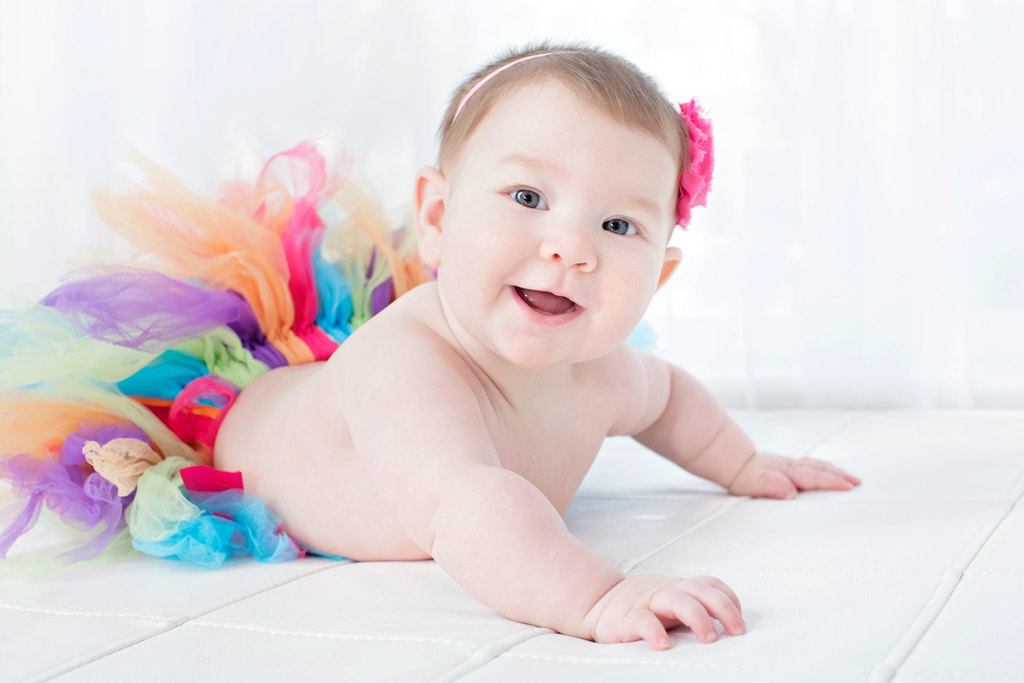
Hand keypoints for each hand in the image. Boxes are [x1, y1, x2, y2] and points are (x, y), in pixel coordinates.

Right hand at [582, 574, 746, 649]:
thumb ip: (693, 605)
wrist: (598, 603)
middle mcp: (667, 591)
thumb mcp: (670, 600)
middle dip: (724, 609)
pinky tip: (663, 645)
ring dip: (698, 618)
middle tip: (737, 631)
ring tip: (708, 638)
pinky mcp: (628, 617)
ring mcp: (648, 602)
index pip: (710, 584)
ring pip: (677, 601)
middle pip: (701, 590)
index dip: (729, 599)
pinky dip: (654, 632)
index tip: (740, 621)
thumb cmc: (641, 607)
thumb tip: (729, 625)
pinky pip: (643, 621)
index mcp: (679, 588)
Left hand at [726, 452, 860, 498]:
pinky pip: (810, 465)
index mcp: (786, 472)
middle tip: (857, 483)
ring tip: (848, 477)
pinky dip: (822, 468)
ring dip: (833, 471)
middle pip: (820, 470)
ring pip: (816, 465)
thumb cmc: (742, 476)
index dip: (833, 483)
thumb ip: (772, 487)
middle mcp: (790, 466)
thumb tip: (790, 491)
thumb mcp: (754, 484)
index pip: (814, 478)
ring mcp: (788, 464)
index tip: (850, 487)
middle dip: (840, 476)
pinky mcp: (784, 465)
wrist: (730, 462)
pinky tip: (823, 471)